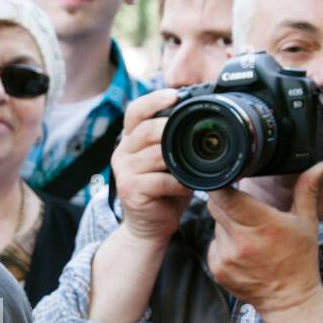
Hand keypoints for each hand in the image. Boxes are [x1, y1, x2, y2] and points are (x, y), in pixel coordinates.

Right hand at [112, 89, 194, 244]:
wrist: (149, 226)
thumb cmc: (163, 191)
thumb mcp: (168, 160)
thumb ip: (174, 140)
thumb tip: (200, 118)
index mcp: (130, 140)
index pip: (135, 111)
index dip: (154, 100)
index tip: (175, 95)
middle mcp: (122, 152)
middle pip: (146, 130)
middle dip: (172, 130)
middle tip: (193, 138)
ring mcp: (123, 171)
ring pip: (155, 155)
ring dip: (179, 161)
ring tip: (194, 168)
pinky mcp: (129, 189)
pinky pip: (160, 180)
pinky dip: (179, 183)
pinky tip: (188, 186)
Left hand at [206, 161, 322, 313]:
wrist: (288, 300)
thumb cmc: (299, 258)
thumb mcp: (306, 222)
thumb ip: (306, 189)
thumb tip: (321, 165)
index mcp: (262, 225)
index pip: (226, 196)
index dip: (221, 184)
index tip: (225, 177)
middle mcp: (240, 241)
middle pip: (215, 205)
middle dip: (226, 200)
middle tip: (245, 207)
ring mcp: (225, 256)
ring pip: (215, 224)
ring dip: (227, 223)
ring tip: (250, 234)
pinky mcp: (217, 268)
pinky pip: (214, 244)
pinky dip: (224, 242)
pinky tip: (243, 250)